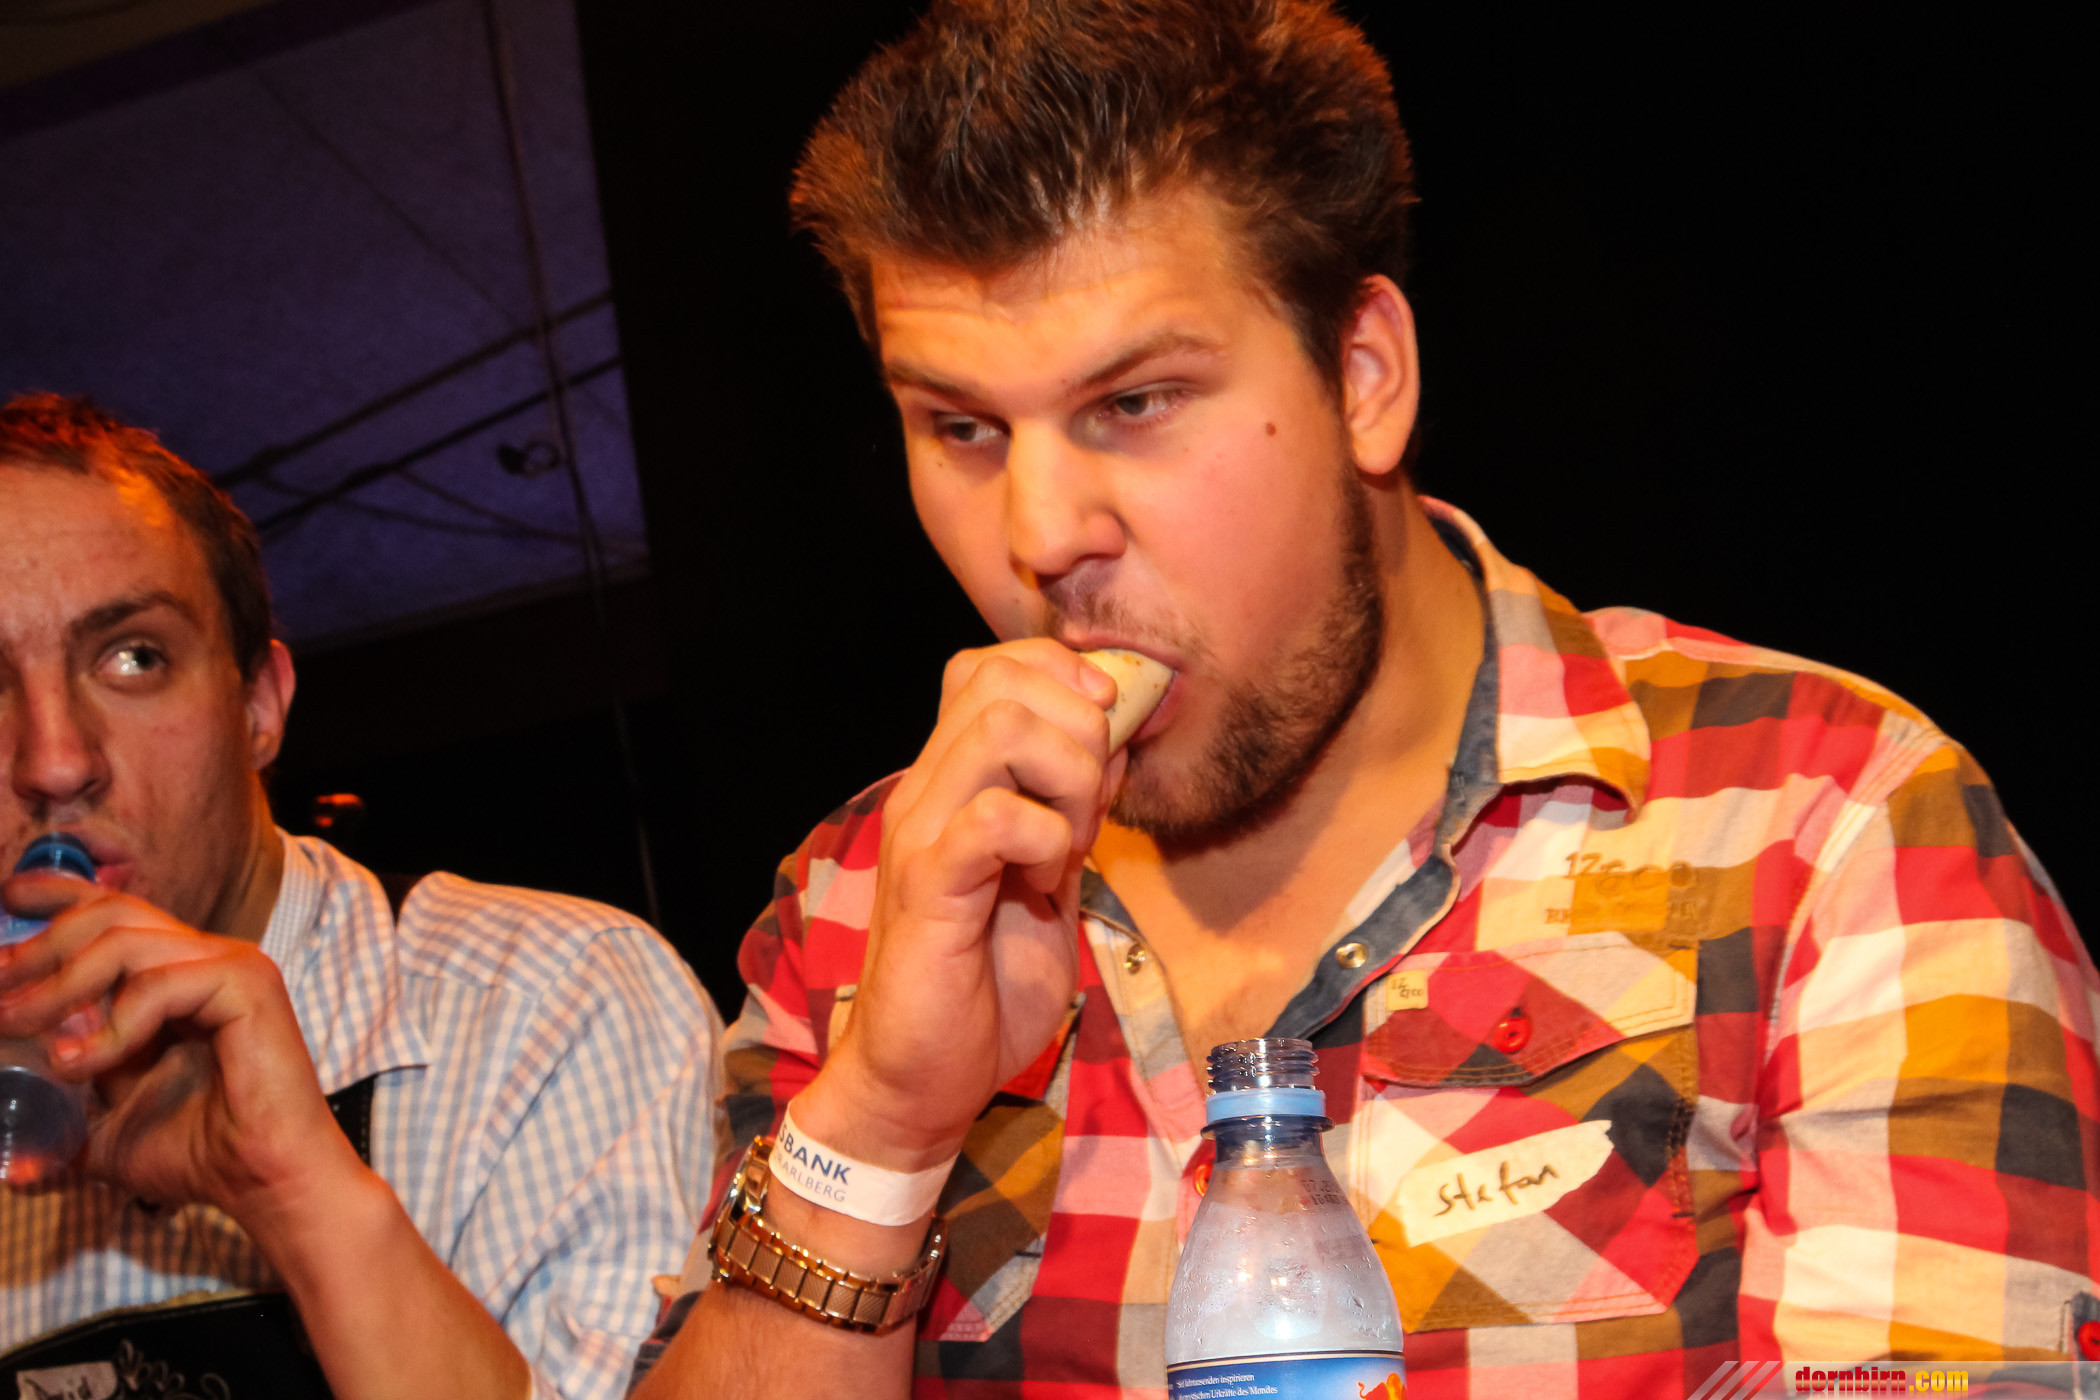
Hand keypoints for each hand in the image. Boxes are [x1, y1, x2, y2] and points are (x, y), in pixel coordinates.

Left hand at [0, 873, 360, 1226]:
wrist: (260, 1181)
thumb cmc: (200, 1153)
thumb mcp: (104, 1130)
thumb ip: (58, 1120)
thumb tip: (7, 1150)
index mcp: (176, 977)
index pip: (117, 912)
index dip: (60, 896)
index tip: (8, 897)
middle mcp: (206, 959)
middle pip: (112, 914)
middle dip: (40, 946)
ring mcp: (230, 966)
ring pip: (126, 940)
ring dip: (59, 985)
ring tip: (19, 1025)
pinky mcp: (247, 986)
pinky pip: (160, 983)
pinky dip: (111, 1025)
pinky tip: (82, 1063)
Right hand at [803, 640, 1123, 1169]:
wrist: (925, 1076)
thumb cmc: (985, 983)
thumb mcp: (1053, 879)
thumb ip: (1077, 810)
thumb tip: (1118, 742)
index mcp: (952, 784)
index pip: (988, 668)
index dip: (1059, 673)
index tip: (1106, 727)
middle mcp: (927, 793)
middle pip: (1001, 683)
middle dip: (1079, 728)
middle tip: (1090, 806)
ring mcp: (921, 834)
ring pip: (1001, 731)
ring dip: (1065, 776)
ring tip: (1069, 841)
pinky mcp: (928, 886)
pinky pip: (995, 818)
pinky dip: (1046, 837)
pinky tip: (1050, 880)